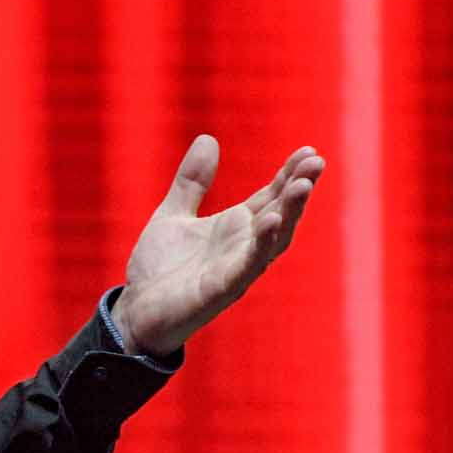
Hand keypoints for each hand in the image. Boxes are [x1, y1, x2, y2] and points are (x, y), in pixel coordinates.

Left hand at [112, 136, 324, 356]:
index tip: (308, 150)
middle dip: (299, 189)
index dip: (289, 175)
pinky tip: (272, 221)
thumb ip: (192, 182)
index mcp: (235, 228)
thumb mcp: (173, 215)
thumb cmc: (159, 270)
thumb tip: (208, 139)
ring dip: (290, 212)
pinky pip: (248, 265)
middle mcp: (243, 247)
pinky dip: (261, 244)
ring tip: (303, 185)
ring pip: (273, 239)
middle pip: (281, 214)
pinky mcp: (221, 290)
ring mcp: (236, 269)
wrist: (135, 313)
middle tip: (316, 161)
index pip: (271, 197)